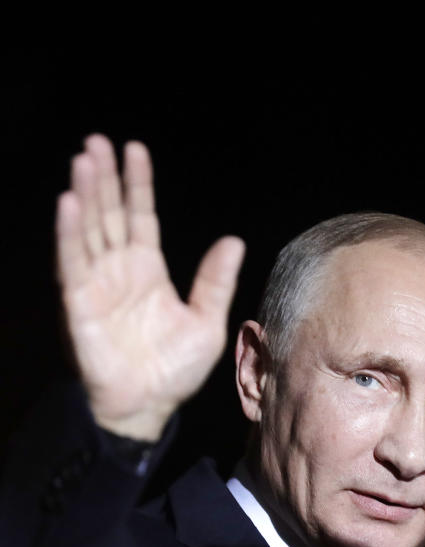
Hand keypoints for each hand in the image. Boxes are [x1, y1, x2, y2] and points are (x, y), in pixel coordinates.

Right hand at [56, 135, 244, 440]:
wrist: (150, 406)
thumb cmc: (176, 368)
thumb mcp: (207, 320)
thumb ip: (215, 280)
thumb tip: (233, 241)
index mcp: (149, 271)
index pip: (141, 216)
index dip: (137, 184)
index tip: (134, 149)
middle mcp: (119, 271)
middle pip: (110, 214)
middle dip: (105, 178)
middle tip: (97, 141)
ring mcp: (97, 285)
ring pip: (89, 230)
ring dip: (85, 195)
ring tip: (84, 159)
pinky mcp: (80, 304)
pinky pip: (73, 263)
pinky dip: (70, 234)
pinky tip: (69, 203)